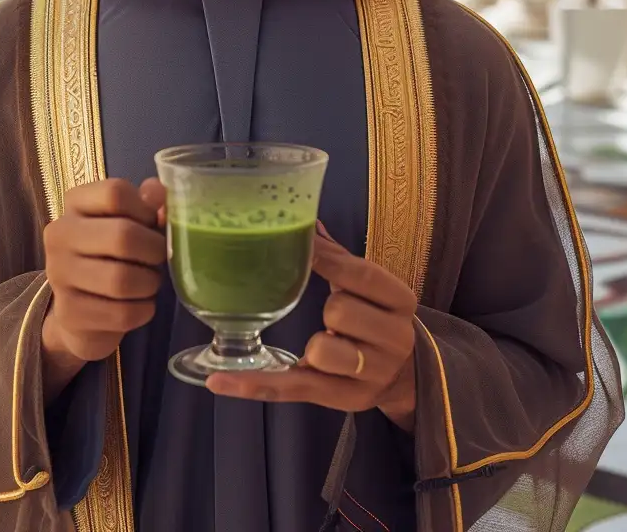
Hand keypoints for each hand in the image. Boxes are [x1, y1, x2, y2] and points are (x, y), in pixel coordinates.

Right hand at [40, 177, 167, 384]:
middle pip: (123, 236)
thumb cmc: (114, 251)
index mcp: (76, 202)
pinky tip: (141, 304)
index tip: (154, 223)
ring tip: (151, 281)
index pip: (116, 192)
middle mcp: (60, 235)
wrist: (81, 308)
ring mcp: (59, 275)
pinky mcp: (69, 314)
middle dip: (154, 250)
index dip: (147, 209)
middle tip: (160, 258)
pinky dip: (143, 310)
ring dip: (149, 283)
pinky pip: (122, 313)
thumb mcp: (131, 220)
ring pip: (121, 279)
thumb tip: (161, 196)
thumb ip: (149, 204)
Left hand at [207, 221, 418, 425]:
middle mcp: (394, 338)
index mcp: (401, 301)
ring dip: (315, 346)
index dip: (329, 261)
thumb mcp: (373, 292)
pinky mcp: (343, 400)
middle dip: (329, 311)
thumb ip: (342, 261)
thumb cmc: (380, 320)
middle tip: (333, 318)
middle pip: (340, 312)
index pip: (364, 276)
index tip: (302, 245)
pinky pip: (292, 388)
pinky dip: (253, 384)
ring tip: (328, 345)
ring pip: (321, 351)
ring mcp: (370, 374)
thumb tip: (310, 225)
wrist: (406, 375)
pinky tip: (219, 380)